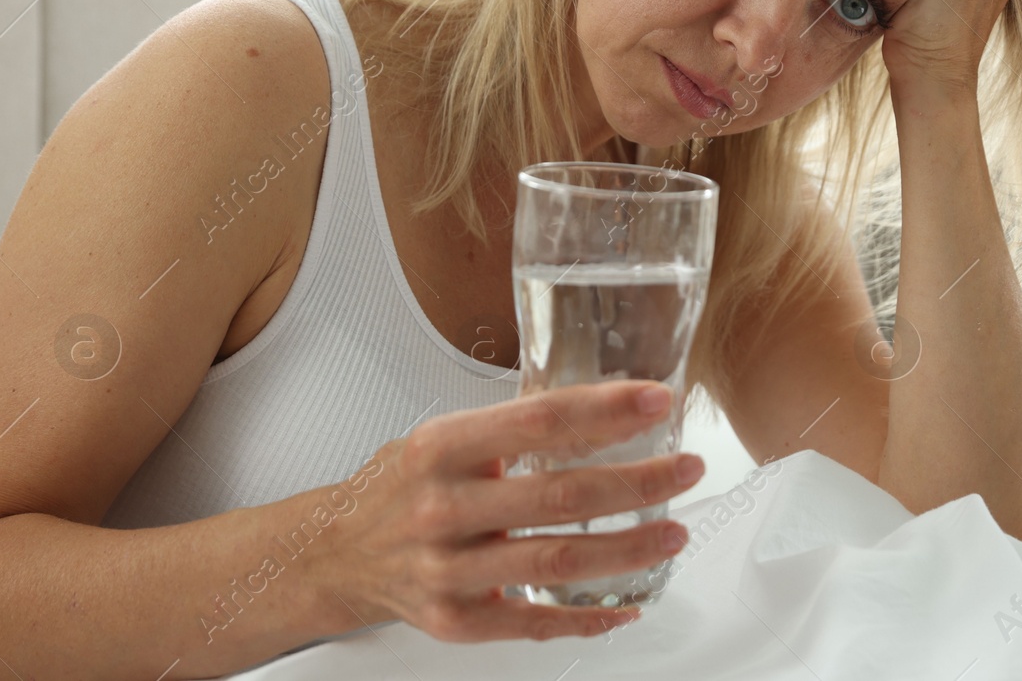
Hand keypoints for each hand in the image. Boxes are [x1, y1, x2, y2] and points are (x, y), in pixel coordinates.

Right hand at [327, 380, 703, 641]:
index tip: (656, 399)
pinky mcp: (455, 621)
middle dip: (636, 481)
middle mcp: (442, 508)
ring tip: (674, 532)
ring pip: (556, 560)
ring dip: (627, 548)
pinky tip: (628, 603)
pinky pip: (534, 622)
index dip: (605, 409)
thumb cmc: (399, 488)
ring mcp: (448, 570)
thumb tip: (602, 405)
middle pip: (559, 494)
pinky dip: (588, 617)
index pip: (538, 420)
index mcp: (441, 448)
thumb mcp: (442, 438)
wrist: (336, 553)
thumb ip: (510, 428)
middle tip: (686, 468)